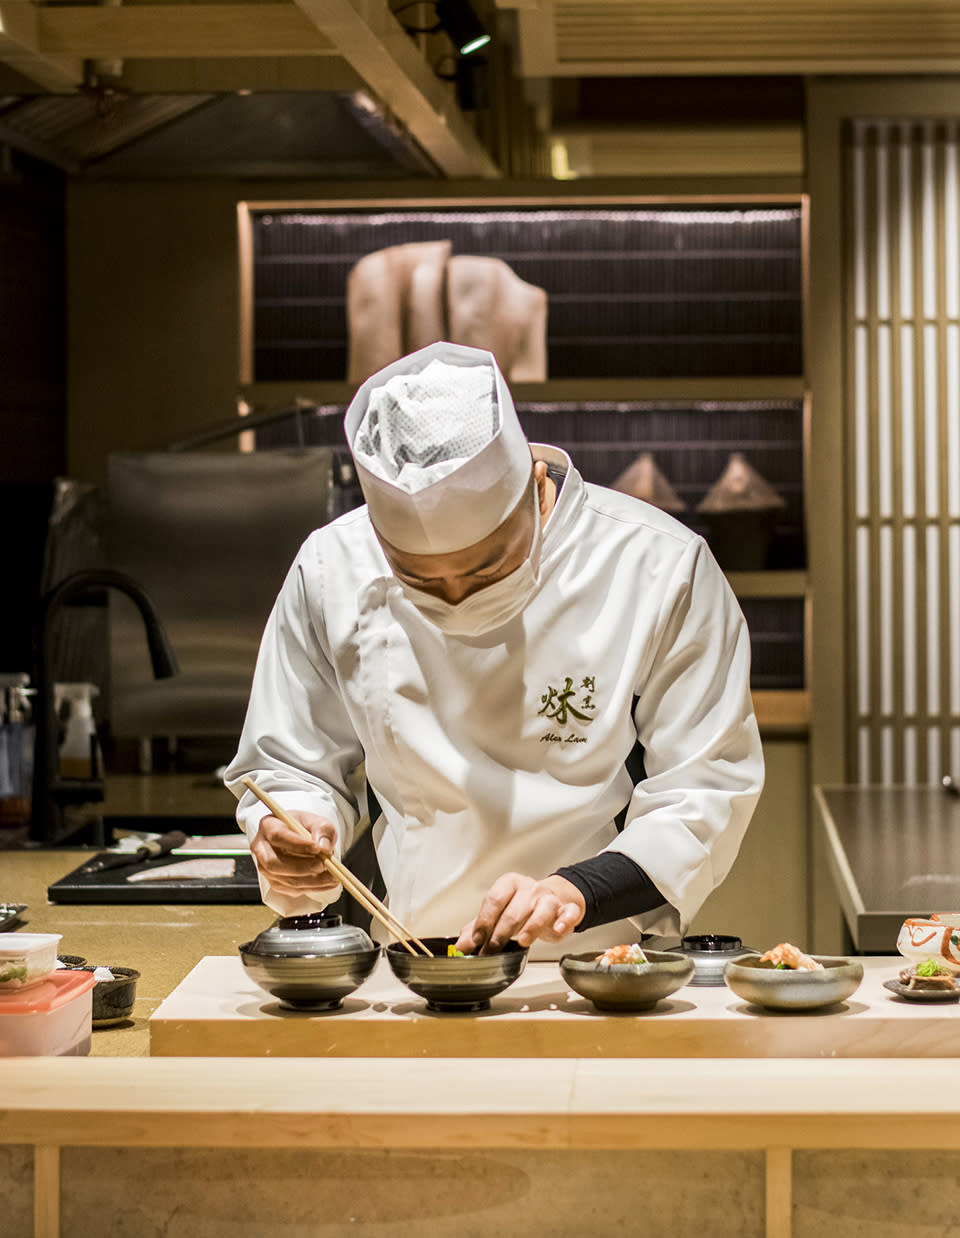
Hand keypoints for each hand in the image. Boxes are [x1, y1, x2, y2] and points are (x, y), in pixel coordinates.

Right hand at [249, 810, 339, 897]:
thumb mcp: (320, 822)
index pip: (277, 836)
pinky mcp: (274, 881)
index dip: (296, 844)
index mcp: (269, 825)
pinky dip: (310, 887)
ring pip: (283, 879)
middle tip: (323, 865)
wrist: (305, 839)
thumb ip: (323, 831)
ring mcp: (265, 867)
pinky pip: (289, 889)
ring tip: (332, 876)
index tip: (316, 848)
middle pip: (273, 862)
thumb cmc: (308, 828)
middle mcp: (261, 847)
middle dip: (300, 867)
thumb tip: (323, 849)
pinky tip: (326, 882)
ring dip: (309, 881)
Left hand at [455, 873, 584, 954]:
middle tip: (492, 951)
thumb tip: (461, 947)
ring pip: (542, 909)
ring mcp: (549, 898)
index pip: (494, 899)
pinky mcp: (567, 910)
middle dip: (501, 933)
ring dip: (532, 926)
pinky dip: (564, 921)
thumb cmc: (522, 908)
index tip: (476, 940)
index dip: (484, 921)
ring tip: (522, 941)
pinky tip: (557, 930)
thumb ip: (478, 928)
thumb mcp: (498, 914)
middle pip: (514, 910)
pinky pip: (568, 913)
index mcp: (509, 884)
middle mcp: (530, 888)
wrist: (553, 901)